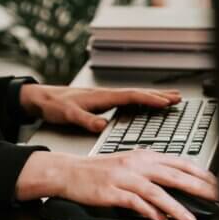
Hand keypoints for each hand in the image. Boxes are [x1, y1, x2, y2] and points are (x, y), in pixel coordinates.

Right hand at [16, 149, 218, 219]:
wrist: (69, 171)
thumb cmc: (99, 170)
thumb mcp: (130, 165)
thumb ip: (153, 174)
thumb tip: (177, 187)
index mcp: (144, 155)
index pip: (180, 162)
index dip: (202, 174)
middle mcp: (136, 164)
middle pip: (174, 174)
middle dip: (199, 188)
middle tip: (218, 199)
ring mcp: (123, 177)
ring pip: (156, 190)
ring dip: (175, 206)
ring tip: (190, 218)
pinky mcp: (111, 191)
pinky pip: (134, 201)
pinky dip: (148, 210)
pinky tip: (159, 218)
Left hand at [19, 85, 180, 132]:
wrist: (39, 98)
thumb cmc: (53, 105)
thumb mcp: (68, 115)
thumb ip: (85, 120)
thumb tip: (102, 126)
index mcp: (101, 97)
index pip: (131, 96)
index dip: (150, 99)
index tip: (167, 102)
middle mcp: (105, 95)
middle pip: (137, 93)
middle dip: (158, 95)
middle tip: (178, 98)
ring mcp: (103, 97)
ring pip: (133, 95)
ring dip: (152, 96)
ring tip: (169, 98)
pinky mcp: (100, 102)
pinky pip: (127, 100)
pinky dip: (140, 101)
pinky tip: (145, 104)